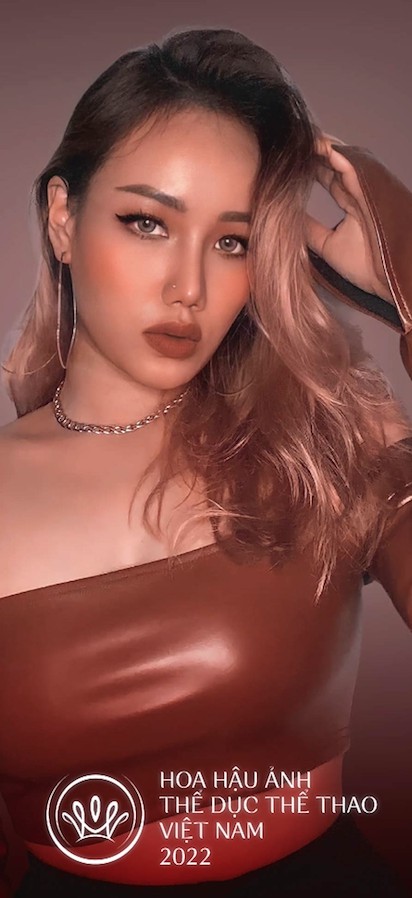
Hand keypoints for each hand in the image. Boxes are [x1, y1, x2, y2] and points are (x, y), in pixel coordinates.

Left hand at [305, 133, 392, 302]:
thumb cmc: (368, 266)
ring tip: (300, 136)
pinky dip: (335, 154)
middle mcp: (360, 190)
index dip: (310, 164)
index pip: (329, 174)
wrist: (391, 279)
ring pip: (342, 157)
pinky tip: (317, 146)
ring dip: (321, 146)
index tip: (288, 158)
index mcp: (352, 201)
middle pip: (334, 160)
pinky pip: (352, 166)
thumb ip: (310, 230)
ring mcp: (366, 188)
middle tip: (289, 140)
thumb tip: (286, 219)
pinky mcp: (371, 190)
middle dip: (313, 150)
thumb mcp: (328, 246)